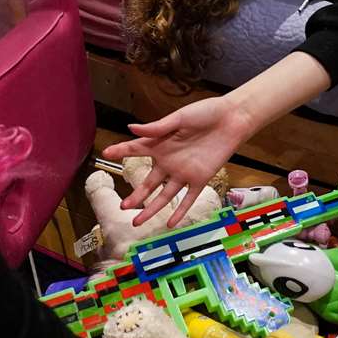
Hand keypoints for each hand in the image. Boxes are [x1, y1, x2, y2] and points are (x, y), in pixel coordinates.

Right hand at [100, 96, 251, 227]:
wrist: (232, 119)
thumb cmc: (205, 113)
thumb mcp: (179, 117)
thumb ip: (156, 127)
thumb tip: (130, 128)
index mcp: (161, 143)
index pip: (136, 149)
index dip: (120, 151)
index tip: (105, 154)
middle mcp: (169, 161)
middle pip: (148, 182)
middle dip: (135, 195)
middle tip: (123, 207)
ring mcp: (184, 172)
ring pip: (164, 195)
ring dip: (151, 208)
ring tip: (137, 221)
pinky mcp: (201, 179)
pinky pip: (189, 199)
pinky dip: (180, 211)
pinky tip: (170, 223)